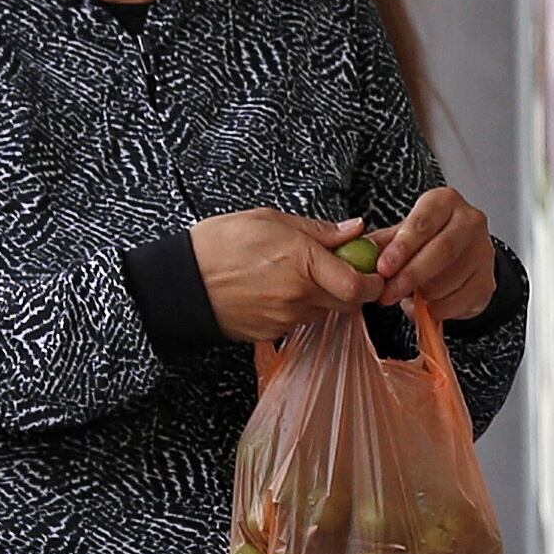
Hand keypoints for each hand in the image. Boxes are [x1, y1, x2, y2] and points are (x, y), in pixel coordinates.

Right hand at [191, 209, 370, 343]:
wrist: (181, 282)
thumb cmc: (219, 245)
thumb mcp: (270, 220)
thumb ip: (317, 229)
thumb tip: (352, 230)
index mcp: (303, 263)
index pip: (359, 286)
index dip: (373, 281)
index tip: (371, 270)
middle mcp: (299, 296)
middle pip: (348, 303)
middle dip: (352, 288)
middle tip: (340, 269)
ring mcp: (286, 319)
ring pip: (324, 313)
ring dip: (324, 297)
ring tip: (299, 275)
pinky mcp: (272, 333)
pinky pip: (300, 322)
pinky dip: (300, 308)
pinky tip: (279, 290)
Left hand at [363, 186, 498, 322]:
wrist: (461, 258)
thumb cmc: (426, 242)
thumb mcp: (402, 235)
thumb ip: (381, 243)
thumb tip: (356, 253)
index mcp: (444, 202)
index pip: (424, 222)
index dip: (402, 247)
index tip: (383, 268)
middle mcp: (469, 221)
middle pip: (443, 250)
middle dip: (411, 275)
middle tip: (387, 294)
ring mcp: (483, 251)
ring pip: (452, 278)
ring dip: (423, 294)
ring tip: (405, 298)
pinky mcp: (488, 280)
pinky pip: (461, 300)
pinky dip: (437, 308)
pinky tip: (425, 305)